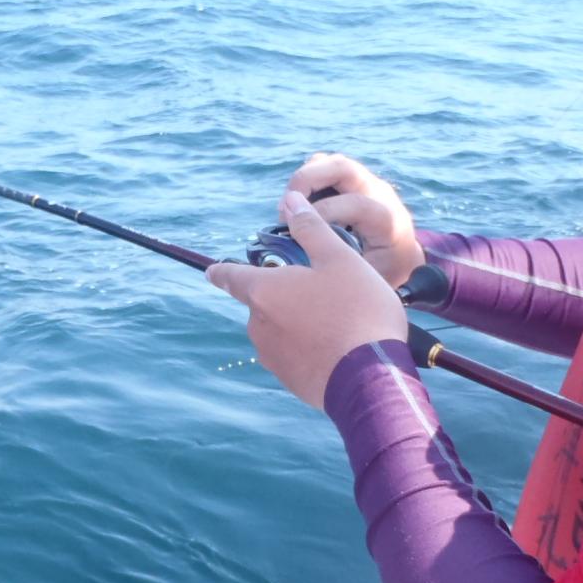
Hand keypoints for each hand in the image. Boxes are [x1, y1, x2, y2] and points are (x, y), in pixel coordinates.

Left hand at [207, 191, 408, 407]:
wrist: (371, 379)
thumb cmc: (357, 311)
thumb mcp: (339, 259)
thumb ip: (310, 229)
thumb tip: (290, 201)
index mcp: (263, 292)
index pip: (230, 276)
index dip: (222, 270)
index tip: (211, 271)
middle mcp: (258, 326)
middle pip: (262, 302)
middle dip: (282, 294)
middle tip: (321, 290)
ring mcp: (272, 357)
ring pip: (278, 330)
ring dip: (297, 322)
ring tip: (337, 320)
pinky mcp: (290, 381)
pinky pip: (293, 355)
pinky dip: (308, 347)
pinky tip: (337, 346)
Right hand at [285, 152, 425, 288]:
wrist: (404, 259)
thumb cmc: (385, 272)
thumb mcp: (367, 277)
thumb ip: (341, 267)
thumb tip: (304, 261)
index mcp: (388, 219)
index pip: (356, 204)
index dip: (323, 213)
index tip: (297, 232)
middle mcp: (380, 193)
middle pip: (342, 167)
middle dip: (306, 180)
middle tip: (284, 208)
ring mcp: (368, 182)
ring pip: (332, 161)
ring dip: (304, 178)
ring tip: (288, 207)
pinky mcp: (355, 181)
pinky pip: (328, 166)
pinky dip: (308, 179)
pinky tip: (298, 204)